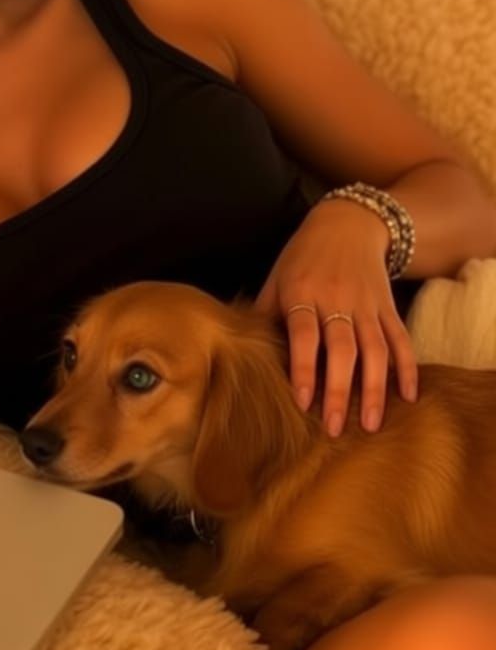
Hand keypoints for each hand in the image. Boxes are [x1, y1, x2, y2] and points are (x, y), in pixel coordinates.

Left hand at [252, 199, 418, 436]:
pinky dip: (407, 368)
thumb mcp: (276, 277)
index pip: (304, 334)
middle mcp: (336, 299)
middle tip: (333, 427)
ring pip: (375, 349)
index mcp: (302, 292)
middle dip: (338, 390)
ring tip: (370, 423)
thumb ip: (265, 314)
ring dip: (374, 388)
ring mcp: (367, 303)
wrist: (348, 222)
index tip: (302, 401)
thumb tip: (242, 353)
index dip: (303, 367)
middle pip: (341, 348)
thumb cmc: (302, 257)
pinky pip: (401, 339)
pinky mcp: (388, 306)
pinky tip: (407, 396)